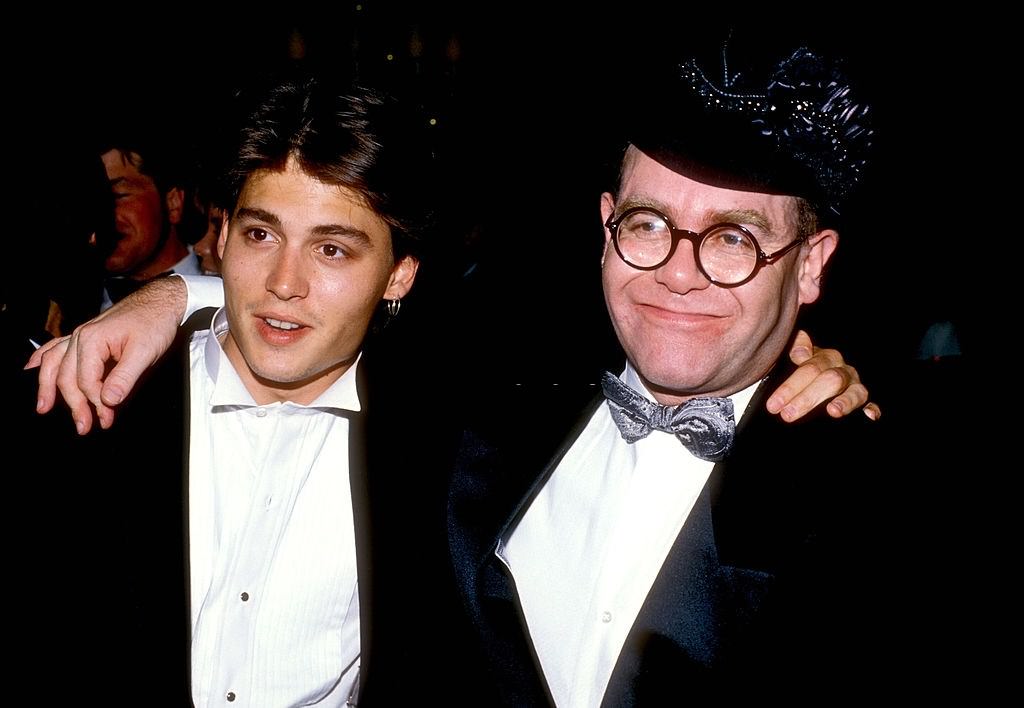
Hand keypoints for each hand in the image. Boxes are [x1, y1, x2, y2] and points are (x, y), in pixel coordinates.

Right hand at [25, 277, 188, 433]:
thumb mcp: (146, 352)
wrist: (160, 302)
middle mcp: (80, 337)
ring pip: (54, 363)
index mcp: (92, 340)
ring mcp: (80, 335)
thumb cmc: (155, 323)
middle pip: (67, 377)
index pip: (86, 381)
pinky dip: (42, 360)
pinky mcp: (86, 336)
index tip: (106, 420)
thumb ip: (125, 377)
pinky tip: (33, 370)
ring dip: (47, 386)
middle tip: (84, 426)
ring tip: (44, 407)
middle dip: (74, 404)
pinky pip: (55, 348)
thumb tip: (108, 400)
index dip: (96, 404)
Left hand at [765, 330, 880, 422]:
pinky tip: (870, 414)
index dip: (791, 388)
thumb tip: (800, 352)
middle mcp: (842, 371)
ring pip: (855, 392)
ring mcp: (855, 387)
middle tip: (787, 415)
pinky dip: (872, 409)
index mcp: (825, 359)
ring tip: (833, 411)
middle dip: (807, 398)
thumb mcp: (794, 361)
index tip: (774, 405)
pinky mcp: (865, 403)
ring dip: (845, 401)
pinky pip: (872, 405)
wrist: (817, 384)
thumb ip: (795, 349)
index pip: (809, 369)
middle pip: (830, 380)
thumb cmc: (803, 376)